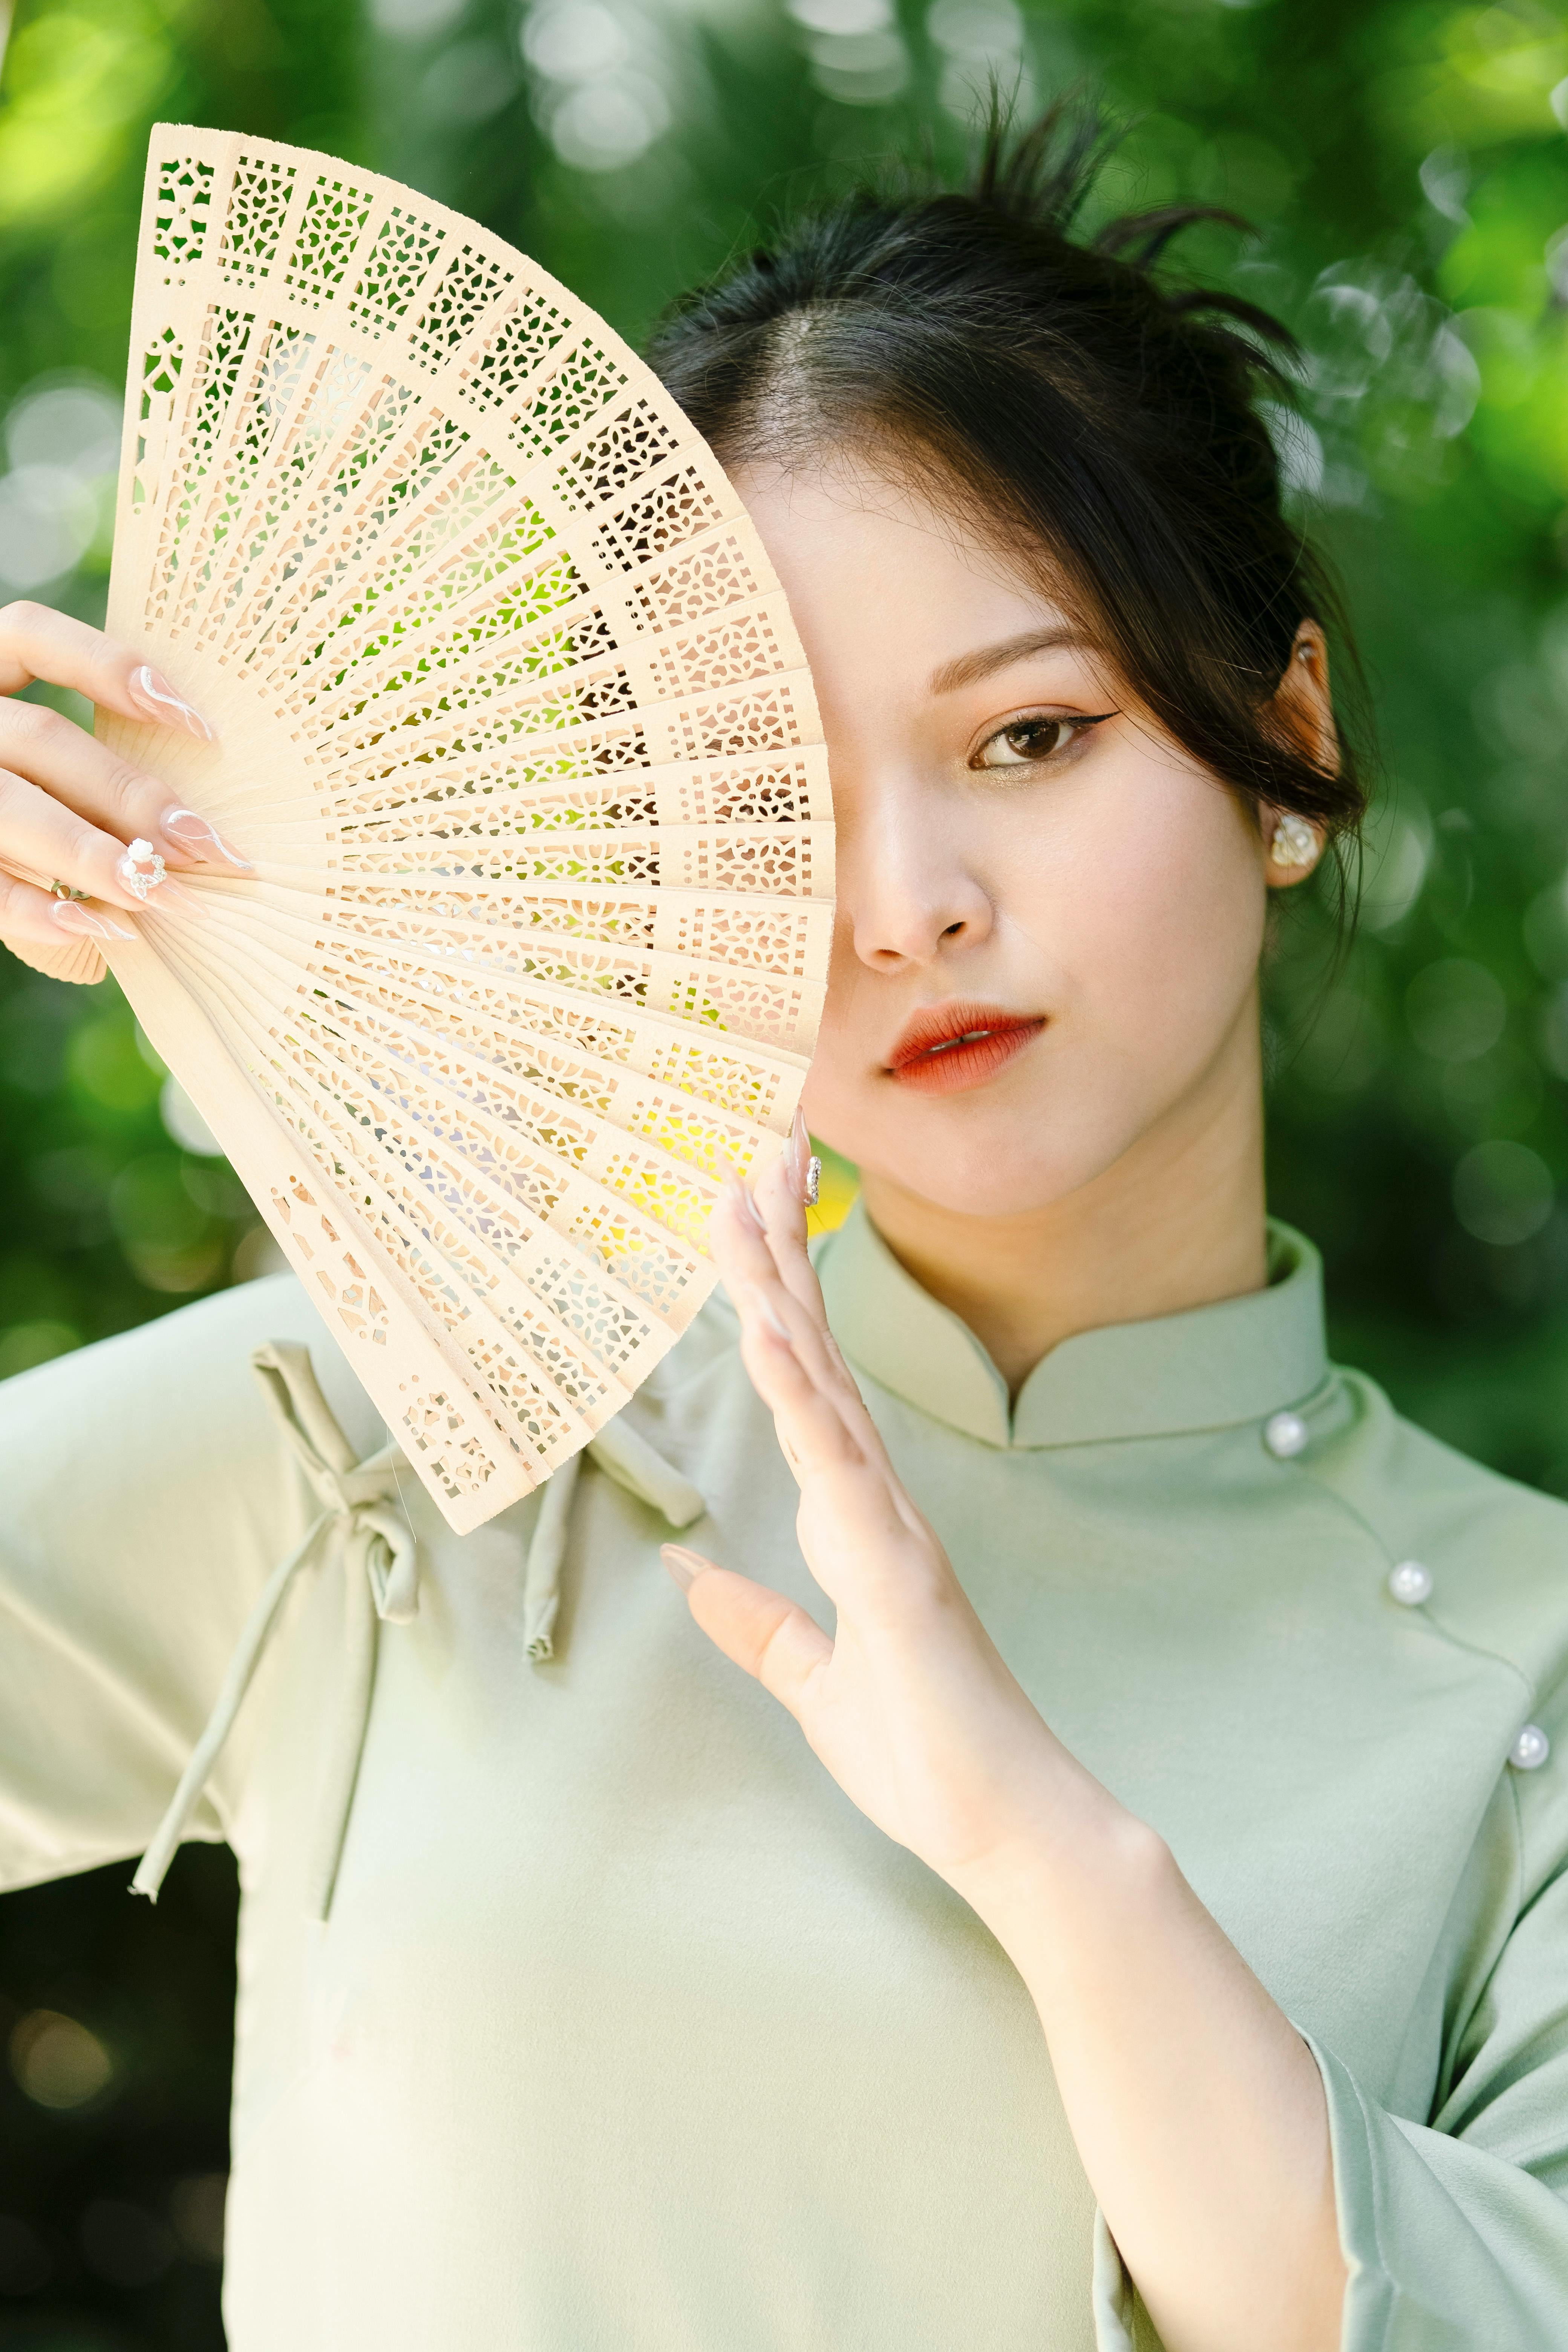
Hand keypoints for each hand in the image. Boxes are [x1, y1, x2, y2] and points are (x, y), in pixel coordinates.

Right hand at [0, 599, 237, 978]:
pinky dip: (30, 907)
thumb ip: (93, 770)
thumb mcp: (45, 765)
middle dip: (126, 795)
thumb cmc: (32, 800)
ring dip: (88, 853)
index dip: (107, 666)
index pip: (30, 636)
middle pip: (40, 739)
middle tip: (200, 844)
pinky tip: (88, 928)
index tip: (198, 723)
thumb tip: (194, 822)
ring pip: (7, 806)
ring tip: (154, 891)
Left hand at [673, 1129, 1345, 2351]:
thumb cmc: (926, 1758)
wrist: (1003, 1826)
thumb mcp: (812, 1679)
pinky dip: (798, 1393)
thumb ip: (756, 1622)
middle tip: (749, 1153)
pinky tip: (764, 1329)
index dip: (775, 1295)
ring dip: (777, 1287)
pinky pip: (834, 1465)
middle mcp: (875, 1499)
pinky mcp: (894, 1568)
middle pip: (814, 1349)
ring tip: (739, 1198)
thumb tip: (685, 1575)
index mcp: (858, 1516)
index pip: (806, 1381)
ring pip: (821, 1381)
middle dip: (779, 1249)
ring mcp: (887, 1525)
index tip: (745, 1216)